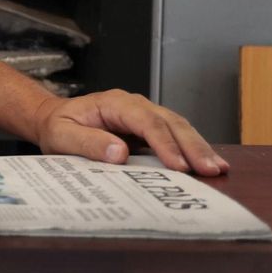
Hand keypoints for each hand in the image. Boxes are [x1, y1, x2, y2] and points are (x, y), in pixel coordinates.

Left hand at [32, 89, 228, 175]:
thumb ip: (88, 143)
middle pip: (170, 122)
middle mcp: (135, 105)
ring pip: (179, 127)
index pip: (146, 121)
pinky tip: (207, 163)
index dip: (165, 144)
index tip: (179, 167)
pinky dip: (192, 149)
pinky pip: (175, 136)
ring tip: (217, 169)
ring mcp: (145, 115)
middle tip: (211, 170)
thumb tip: (120, 154)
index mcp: (114, 103)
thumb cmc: (58, 126)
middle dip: (193, 146)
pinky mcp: (150, 128)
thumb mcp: (62, 135)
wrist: (54, 119)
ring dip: (199, 147)